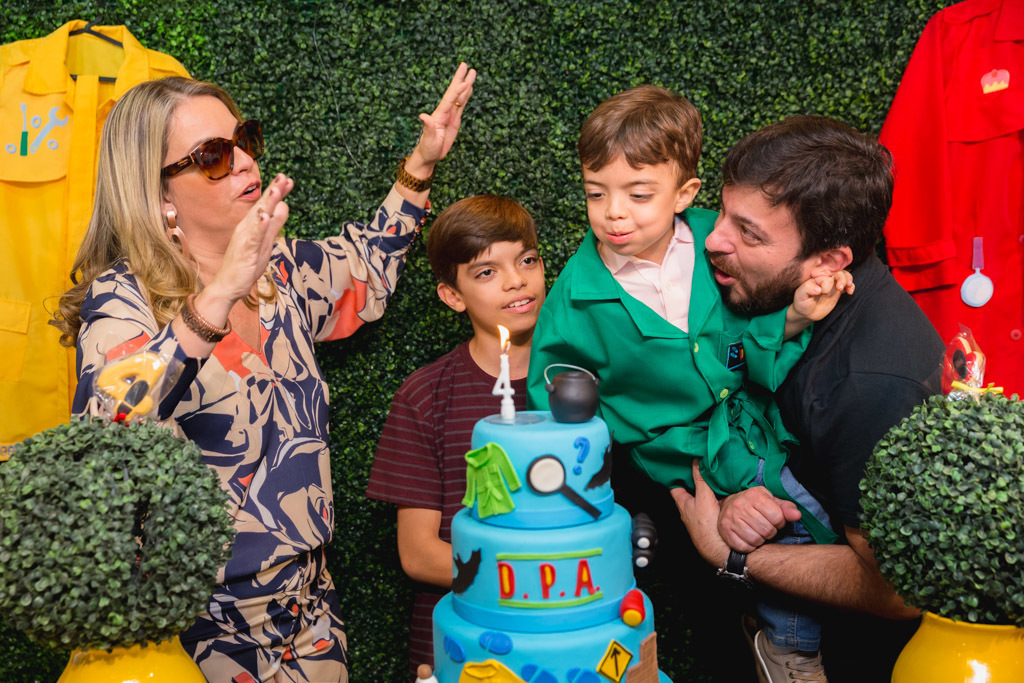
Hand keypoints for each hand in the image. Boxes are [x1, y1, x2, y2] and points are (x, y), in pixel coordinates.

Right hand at [209, 173, 292, 301]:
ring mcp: (245, 239)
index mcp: (252, 225)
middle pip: (262, 206)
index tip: (288, 180)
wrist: (228, 285)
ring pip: (257, 218)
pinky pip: (253, 237)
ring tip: (276, 190)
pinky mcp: (245, 251)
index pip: (266, 205)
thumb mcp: (266, 242)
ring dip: (267, 204)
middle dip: (273, 191)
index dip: (277, 193)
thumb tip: (284, 205)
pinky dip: (259, 227)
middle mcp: (247, 228)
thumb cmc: (246, 263)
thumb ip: (274, 224)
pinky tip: (265, 217)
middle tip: (284, 177)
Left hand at [406, 62, 476, 172]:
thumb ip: (427, 127)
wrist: (429, 155)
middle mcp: (445, 112)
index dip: (457, 91)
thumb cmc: (428, 149)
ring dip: (466, 84)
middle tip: (465, 64)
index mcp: (439, 115)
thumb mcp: (428, 139)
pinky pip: (461, 105)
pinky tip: (469, 88)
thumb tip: (423, 116)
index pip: (449, 100)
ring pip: (459, 96)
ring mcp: (450, 115)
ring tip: (472, 72)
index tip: (465, 82)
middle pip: (454, 92)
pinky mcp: (454, 120)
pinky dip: (466, 96)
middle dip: (459, 78)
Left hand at [669, 460, 729, 567]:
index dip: (676, 476)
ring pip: (701, 500)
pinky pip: (711, 507)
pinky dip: (715, 499)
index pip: (675, 486)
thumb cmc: (707, 526)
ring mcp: (700, 518)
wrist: (721, 549)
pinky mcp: (711, 522)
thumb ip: (700, 479)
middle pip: (689, 492)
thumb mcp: (703, 497)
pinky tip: (724, 495)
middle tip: (698, 469)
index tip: (679, 465)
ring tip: (712, 479)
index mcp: (683, 504)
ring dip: (705, 491)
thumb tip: (696, 461)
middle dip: (693, 481)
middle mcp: (689, 511)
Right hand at [718, 487, 801, 552]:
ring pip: (755, 540)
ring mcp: (730, 519)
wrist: (728, 505)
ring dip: (760, 540)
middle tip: (765, 528)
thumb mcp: (771, 501)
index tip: (774, 520)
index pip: (777, 517)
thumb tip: (797, 515)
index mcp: (754, 495)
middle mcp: (740, 505)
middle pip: (766, 530)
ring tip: (758, 533)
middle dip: (770, 532)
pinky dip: (750, 546)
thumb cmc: (754, 504)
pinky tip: (749, 538)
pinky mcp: (725, 531)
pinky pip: (744, 547)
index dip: (779, 522)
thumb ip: (786, 508)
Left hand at [791, 268, 853, 322]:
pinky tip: (849, 292)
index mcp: (817, 278)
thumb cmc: (802, 302)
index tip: (822, 292)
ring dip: (848, 280)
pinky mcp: (837, 292)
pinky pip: (847, 286)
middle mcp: (826, 280)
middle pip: (838, 273)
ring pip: (844, 277)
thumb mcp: (800, 295)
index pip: (826, 278)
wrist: (806, 313)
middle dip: (842, 279)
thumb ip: (808, 288)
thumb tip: (818, 289)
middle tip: (840, 288)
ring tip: (848, 287)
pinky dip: (851, 287)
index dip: (826, 285)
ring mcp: (832, 286)